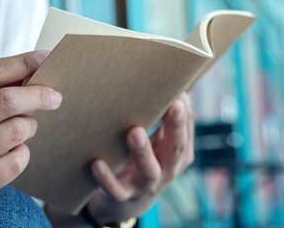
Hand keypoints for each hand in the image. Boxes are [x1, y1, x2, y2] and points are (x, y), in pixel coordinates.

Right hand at [0, 51, 61, 215]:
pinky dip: (22, 152)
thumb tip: (32, 70)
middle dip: (38, 95)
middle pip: (6, 101)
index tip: (46, 58)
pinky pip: (16, 161)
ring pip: (16, 131)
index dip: (22, 62)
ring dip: (29, 125)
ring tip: (24, 126)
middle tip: (54, 96)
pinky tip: (13, 151)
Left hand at [87, 93, 193, 222]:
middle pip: (176, 150)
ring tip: (134, 132)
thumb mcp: (156, 141)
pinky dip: (107, 178)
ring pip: (149, 171)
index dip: (186, 115)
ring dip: (143, 152)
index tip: (181, 93)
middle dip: (175, 127)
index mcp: (177, 154)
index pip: (186, 132)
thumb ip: (160, 117)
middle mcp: (166, 170)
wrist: (124, 202)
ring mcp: (145, 185)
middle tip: (173, 105)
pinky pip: (116, 190)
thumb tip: (163, 81)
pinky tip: (97, 164)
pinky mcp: (122, 196)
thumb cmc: (142, 160)